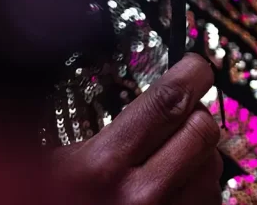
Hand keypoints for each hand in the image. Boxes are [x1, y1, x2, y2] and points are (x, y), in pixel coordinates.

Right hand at [50, 54, 222, 204]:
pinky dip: (197, 189)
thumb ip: (102, 131)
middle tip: (178, 115)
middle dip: (195, 115)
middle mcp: (140, 198)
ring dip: (199, 155)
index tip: (196, 65)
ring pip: (213, 167)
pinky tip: (169, 191)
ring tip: (165, 161)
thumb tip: (155, 95)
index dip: (192, 74)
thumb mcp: (52, 166)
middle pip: (203, 130)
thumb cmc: (43, 200)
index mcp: (98, 169)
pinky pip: (208, 200)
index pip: (168, 101)